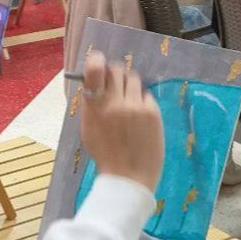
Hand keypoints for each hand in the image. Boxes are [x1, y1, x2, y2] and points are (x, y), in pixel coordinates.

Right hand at [79, 51, 163, 191]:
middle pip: (117, 69)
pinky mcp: (152, 112)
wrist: (127, 178)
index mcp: (93, 108)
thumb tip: (96, 83)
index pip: (95, 70)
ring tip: (130, 103)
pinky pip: (146, 95)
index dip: (97, 61)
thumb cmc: (105, 156)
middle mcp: (113, 102)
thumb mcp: (89, 130)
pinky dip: (142, 102)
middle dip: (116, 74)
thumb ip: (92, 106)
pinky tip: (140, 118)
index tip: (99, 62)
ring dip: (130, 86)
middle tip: (117, 85)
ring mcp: (135, 106)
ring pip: (134, 79)